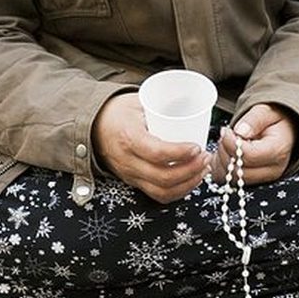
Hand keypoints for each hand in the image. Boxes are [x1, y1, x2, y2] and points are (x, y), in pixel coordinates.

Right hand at [92, 93, 210, 202]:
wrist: (93, 126)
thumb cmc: (117, 112)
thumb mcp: (137, 102)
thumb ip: (161, 107)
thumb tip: (191, 106)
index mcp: (127, 137)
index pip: (156, 153)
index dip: (180, 153)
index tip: (197, 146)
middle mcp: (127, 161)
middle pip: (163, 177)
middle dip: (191, 170)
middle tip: (205, 158)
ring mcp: (130, 175)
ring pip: (163, 191)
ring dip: (188, 184)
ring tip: (202, 170)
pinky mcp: (134, 182)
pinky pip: (158, 195)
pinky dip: (178, 191)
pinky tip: (191, 180)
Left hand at [212, 103, 298, 185]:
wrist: (282, 130)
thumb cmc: (275, 122)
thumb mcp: (266, 111)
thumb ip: (254, 119)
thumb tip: (240, 132)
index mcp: (278, 151)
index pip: (249, 155)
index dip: (231, 143)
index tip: (226, 131)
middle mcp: (272, 169)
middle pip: (239, 170)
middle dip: (225, 151)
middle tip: (226, 135)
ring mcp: (262, 178)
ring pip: (231, 178)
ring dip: (222, 159)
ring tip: (227, 142)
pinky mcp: (252, 181)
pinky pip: (228, 181)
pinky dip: (220, 167)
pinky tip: (223, 152)